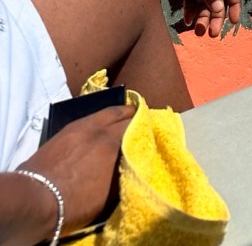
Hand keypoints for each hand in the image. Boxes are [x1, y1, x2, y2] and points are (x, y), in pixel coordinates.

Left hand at [17, 104, 134, 235]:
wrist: (35, 199)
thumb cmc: (74, 202)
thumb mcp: (108, 194)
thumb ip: (124, 173)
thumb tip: (133, 164)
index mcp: (112, 143)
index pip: (137, 127)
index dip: (147, 129)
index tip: (153, 133)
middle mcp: (99, 129)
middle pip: (123, 115)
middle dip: (134, 119)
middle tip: (142, 124)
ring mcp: (80, 127)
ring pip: (106, 112)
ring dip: (117, 115)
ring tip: (125, 118)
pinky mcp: (65, 130)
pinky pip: (90, 118)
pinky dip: (100, 120)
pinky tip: (101, 127)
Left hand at [154, 0, 241, 36]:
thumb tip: (220, 10)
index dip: (234, 6)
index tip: (232, 22)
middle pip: (218, 0)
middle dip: (215, 17)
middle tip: (211, 34)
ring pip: (204, 2)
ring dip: (202, 16)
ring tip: (197, 31)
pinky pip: (192, 0)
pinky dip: (191, 10)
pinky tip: (187, 21)